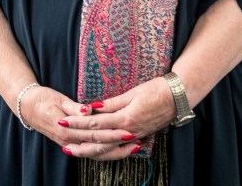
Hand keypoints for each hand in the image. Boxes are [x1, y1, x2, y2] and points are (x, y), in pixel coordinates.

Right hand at [19, 86, 140, 159]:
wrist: (27, 107)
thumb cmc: (43, 100)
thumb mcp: (58, 99)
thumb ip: (74, 107)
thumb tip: (88, 110)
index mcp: (66, 130)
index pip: (93, 134)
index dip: (111, 134)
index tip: (127, 130)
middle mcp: (69, 141)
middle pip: (98, 147)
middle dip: (119, 145)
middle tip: (136, 140)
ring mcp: (71, 144)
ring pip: (97, 154)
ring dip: (116, 152)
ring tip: (134, 147)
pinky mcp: (73, 143)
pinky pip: (92, 152)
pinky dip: (107, 152)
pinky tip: (120, 150)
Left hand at [59, 77, 176, 158]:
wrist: (178, 97)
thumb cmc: (156, 90)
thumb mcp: (132, 93)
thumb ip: (111, 103)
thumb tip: (92, 108)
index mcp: (125, 119)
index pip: (95, 124)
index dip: (77, 124)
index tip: (63, 122)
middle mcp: (128, 131)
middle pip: (99, 142)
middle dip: (79, 143)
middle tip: (64, 145)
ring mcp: (135, 136)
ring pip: (108, 149)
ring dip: (90, 152)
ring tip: (76, 152)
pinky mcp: (139, 136)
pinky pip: (118, 148)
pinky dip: (106, 152)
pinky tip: (97, 152)